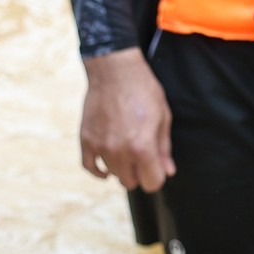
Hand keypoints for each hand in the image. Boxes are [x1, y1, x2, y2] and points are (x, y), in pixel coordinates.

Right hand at [80, 47, 173, 193]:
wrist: (114, 70)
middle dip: (139, 173)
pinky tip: (106, 169)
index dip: (157, 176)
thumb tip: (167, 171)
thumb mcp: (162, 117)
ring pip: (113, 174)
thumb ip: (164, 148)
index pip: (152, 183)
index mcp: (142, 147)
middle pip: (131, 182)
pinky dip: (98, 170)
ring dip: (121, 167)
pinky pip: (89, 167)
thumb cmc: (143, 90)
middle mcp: (119, 151)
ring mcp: (100, 146)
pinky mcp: (86, 139)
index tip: (157, 167)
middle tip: (142, 157)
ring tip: (126, 149)